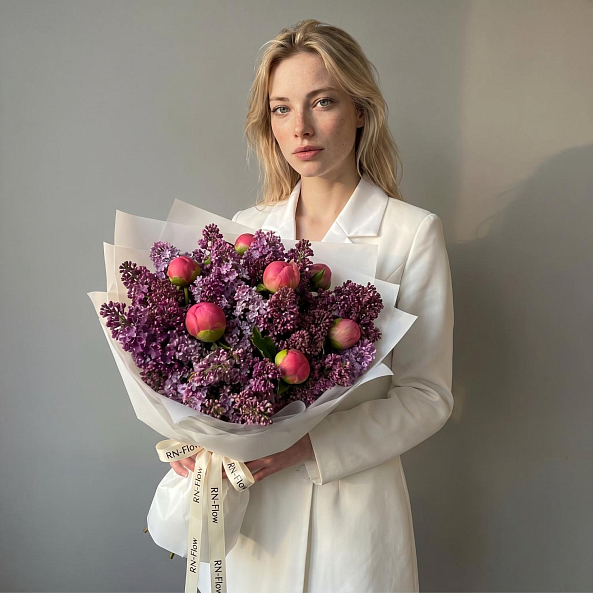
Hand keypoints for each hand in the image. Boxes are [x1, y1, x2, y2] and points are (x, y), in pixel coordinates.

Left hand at [169, 434, 314, 483]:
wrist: (308, 442)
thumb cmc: (289, 432)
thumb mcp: (272, 429)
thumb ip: (257, 431)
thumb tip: (239, 431)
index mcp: (261, 439)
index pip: (239, 445)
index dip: (225, 449)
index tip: (212, 450)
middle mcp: (263, 451)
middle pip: (238, 459)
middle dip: (224, 464)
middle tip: (210, 466)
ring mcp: (268, 462)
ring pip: (245, 470)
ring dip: (232, 473)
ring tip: (217, 475)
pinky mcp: (272, 469)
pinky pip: (256, 477)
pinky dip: (245, 479)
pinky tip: (235, 481)